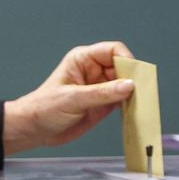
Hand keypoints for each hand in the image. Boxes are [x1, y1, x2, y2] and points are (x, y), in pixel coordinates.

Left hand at [3, 41, 134, 154]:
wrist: (36, 129)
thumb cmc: (44, 108)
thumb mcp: (73, 99)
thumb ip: (101, 93)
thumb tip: (129, 85)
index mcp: (83, 60)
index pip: (113, 50)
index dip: (127, 60)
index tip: (135, 77)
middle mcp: (94, 71)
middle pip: (124, 67)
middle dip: (135, 79)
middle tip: (143, 94)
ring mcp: (100, 87)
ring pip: (127, 84)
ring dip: (136, 94)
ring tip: (141, 106)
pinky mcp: (104, 103)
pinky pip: (124, 100)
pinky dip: (132, 106)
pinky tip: (135, 113)